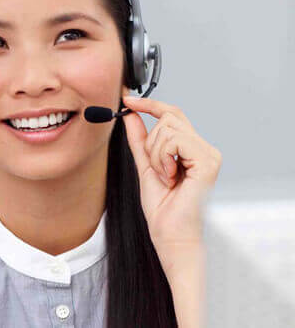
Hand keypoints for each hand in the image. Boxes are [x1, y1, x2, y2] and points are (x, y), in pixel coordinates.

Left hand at [121, 96, 221, 258]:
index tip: (126, 100)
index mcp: (191, 148)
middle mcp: (204, 148)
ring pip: (168, 128)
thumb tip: (130, 114)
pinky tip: (170, 177)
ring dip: (155, 153)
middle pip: (168, 117)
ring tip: (164, 177)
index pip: (172, 114)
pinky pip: (174, 140)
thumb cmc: (162, 208)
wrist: (169, 234)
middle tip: (155, 168)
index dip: (149, 104)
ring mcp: (208, 153)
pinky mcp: (208, 161)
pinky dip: (162, 158)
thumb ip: (139, 140)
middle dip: (151, 141)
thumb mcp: (144, 165)